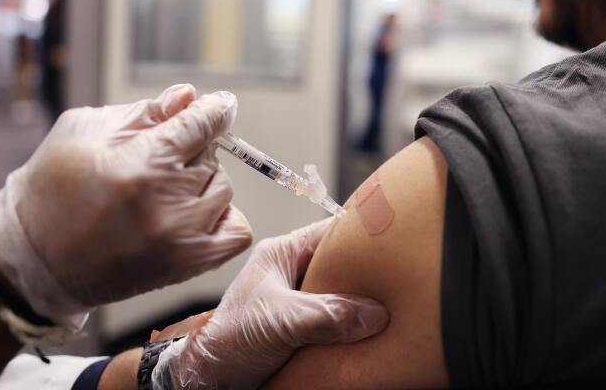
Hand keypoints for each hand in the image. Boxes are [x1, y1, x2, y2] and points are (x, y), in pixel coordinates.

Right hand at [0, 84, 252, 326]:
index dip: (214, 110)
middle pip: (211, 156)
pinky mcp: (187, 266)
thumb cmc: (50, 189)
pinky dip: (222, 218)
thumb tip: (188, 96)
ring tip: (165, 190)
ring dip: (202, 183)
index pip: (201, 125)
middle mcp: (167, 204)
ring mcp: (181, 240)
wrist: (31, 262)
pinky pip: (237, 232)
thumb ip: (144, 112)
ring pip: (223, 190)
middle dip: (190, 150)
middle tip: (158, 160)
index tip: (221, 104)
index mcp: (141, 165)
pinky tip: (193, 213)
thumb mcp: (84, 132)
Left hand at [152, 218, 389, 389]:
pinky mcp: (303, 326)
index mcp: (282, 253)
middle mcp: (292, 272)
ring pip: (342, 293)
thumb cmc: (227, 342)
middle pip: (342, 263)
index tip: (394, 242)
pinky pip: (337, 319)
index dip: (363, 235)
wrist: (208, 381)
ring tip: (390, 306)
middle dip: (368, 274)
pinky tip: (370, 332)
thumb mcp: (280, 322)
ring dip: (361, 304)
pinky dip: (353, 326)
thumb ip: (326, 314)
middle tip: (398, 280)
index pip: (332, 231)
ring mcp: (298, 300)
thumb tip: (373, 313)